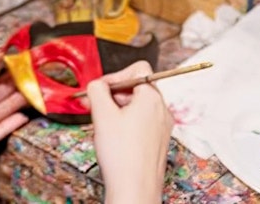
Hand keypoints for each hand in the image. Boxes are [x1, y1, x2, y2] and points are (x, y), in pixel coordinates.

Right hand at [86, 61, 173, 203]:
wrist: (134, 190)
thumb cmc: (122, 155)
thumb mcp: (102, 114)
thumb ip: (97, 90)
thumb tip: (96, 84)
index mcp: (152, 98)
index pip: (138, 69)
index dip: (115, 75)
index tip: (100, 88)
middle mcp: (162, 110)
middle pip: (137, 87)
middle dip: (114, 94)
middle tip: (96, 105)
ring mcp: (162, 127)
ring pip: (139, 106)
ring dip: (119, 108)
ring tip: (104, 123)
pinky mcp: (158, 141)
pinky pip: (142, 122)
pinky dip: (127, 123)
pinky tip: (115, 137)